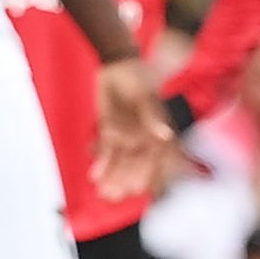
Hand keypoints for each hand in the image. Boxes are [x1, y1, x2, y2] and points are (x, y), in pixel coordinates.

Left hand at [91, 55, 179, 202]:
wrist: (118, 62)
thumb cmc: (138, 76)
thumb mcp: (145, 94)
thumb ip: (153, 115)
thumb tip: (165, 135)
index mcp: (159, 129)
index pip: (155, 157)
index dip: (147, 174)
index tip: (139, 189)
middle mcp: (145, 135)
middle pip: (136, 162)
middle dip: (125, 180)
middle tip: (114, 196)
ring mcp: (128, 134)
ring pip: (121, 160)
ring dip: (113, 176)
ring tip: (104, 192)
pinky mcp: (111, 129)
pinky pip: (107, 149)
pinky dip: (101, 162)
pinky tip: (94, 175)